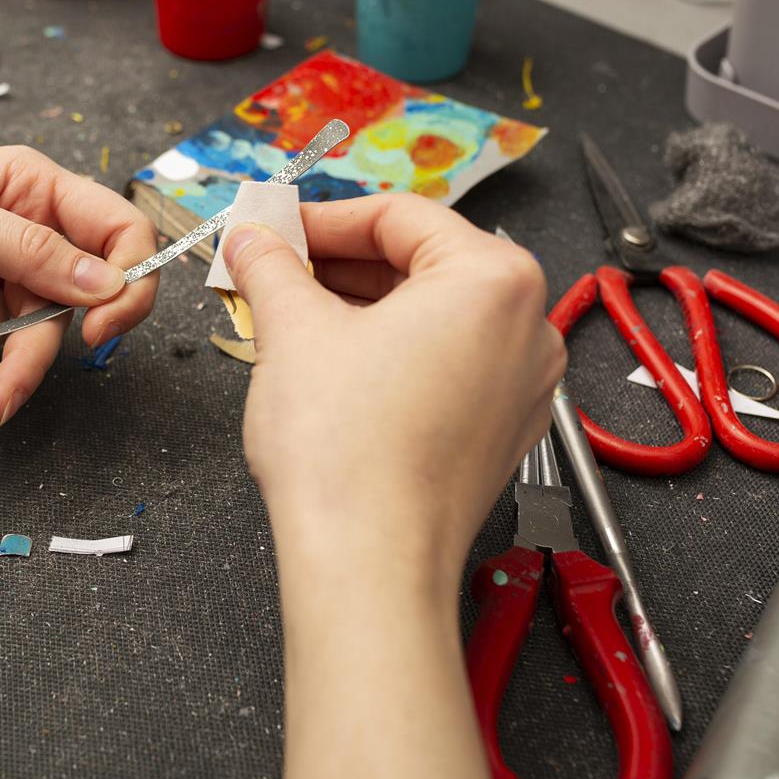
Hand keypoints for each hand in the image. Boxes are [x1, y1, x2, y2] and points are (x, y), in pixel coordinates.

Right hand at [221, 194, 564, 583]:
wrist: (368, 562)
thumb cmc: (346, 449)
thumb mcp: (292, 328)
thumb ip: (271, 265)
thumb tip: (251, 237)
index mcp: (495, 279)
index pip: (399, 216)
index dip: (320, 217)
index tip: (271, 228)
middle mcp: (527, 326)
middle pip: (420, 263)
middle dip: (336, 263)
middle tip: (270, 268)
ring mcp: (521, 384)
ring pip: (430, 317)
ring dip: (357, 308)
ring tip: (286, 315)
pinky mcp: (499, 432)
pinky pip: (443, 365)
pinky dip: (388, 353)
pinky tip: (328, 365)